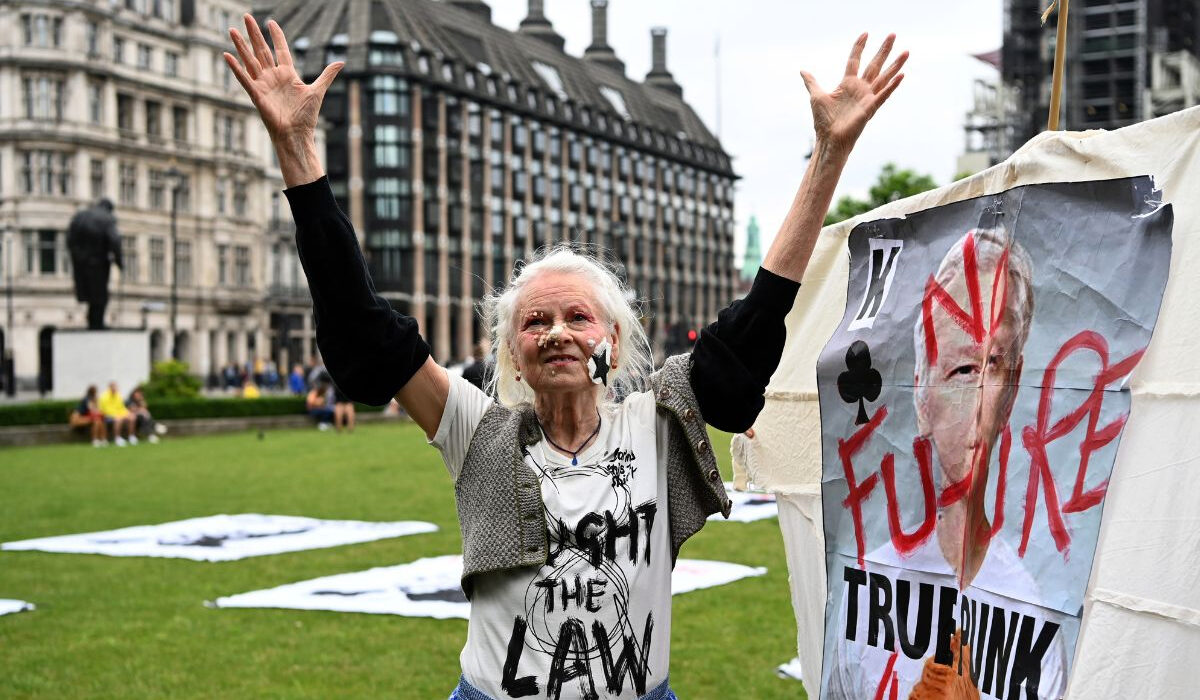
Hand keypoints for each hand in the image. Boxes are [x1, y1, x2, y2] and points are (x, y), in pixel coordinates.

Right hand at [223, 14, 341, 139]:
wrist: (298, 134)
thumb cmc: (306, 116)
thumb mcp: (318, 90)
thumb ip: (327, 74)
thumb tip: (341, 62)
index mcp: (288, 74)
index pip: (280, 50)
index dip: (276, 36)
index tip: (271, 22)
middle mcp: (273, 77)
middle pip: (262, 50)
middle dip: (254, 33)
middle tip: (246, 16)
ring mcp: (264, 85)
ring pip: (250, 60)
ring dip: (241, 45)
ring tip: (231, 29)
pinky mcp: (257, 95)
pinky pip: (244, 79)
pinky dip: (235, 68)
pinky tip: (227, 55)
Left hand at [801, 33, 906, 152]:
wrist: (829, 139)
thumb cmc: (823, 121)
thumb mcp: (816, 96)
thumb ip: (812, 82)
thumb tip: (803, 71)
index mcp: (847, 84)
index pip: (855, 60)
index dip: (859, 47)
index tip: (866, 33)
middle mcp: (860, 88)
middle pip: (874, 64)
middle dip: (883, 50)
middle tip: (893, 34)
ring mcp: (867, 97)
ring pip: (884, 77)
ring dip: (895, 64)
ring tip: (906, 52)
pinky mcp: (870, 108)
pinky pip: (884, 95)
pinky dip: (892, 86)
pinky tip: (902, 75)